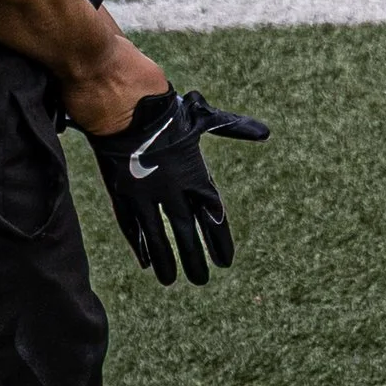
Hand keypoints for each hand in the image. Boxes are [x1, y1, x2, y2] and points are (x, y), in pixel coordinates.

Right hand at [84, 87, 270, 285]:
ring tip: (170, 280)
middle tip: (201, 280)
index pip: (213, 216)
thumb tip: (264, 131)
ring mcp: (145, 193)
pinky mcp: (121, 192)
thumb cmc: (165, 109)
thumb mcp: (202, 118)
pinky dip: (139, 244)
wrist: (124, 104)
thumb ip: (233, 128)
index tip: (225, 261)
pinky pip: (131, 225)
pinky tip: (145, 260)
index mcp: (195, 175)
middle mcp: (172, 190)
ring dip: (165, 260)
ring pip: (157, 236)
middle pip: (187, 233)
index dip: (219, 240)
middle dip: (194, 258)